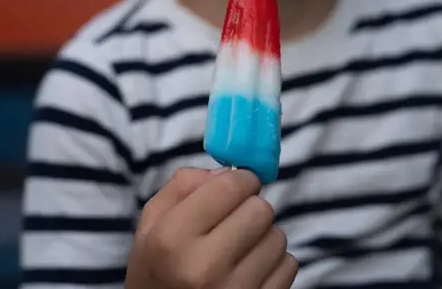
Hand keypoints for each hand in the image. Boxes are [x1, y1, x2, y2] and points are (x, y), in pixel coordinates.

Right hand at [125, 167, 297, 288]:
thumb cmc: (158, 268)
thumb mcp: (151, 224)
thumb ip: (183, 186)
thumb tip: (227, 171)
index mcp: (172, 238)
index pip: (230, 187)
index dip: (241, 178)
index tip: (240, 183)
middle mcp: (203, 267)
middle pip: (261, 210)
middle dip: (252, 207)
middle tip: (238, 219)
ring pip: (278, 237)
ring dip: (264, 236)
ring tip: (240, 249)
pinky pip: (289, 266)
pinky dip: (275, 263)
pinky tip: (251, 270)